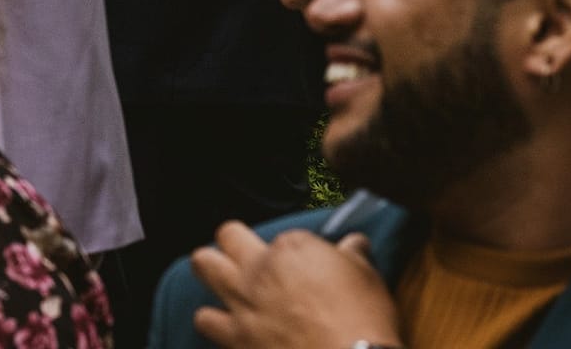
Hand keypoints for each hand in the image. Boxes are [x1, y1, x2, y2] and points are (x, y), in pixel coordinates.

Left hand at [191, 223, 399, 348]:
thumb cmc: (363, 323)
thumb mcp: (368, 280)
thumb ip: (354, 257)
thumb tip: (355, 244)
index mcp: (293, 248)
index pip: (283, 236)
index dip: (294, 253)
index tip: (305, 268)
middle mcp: (260, 268)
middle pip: (227, 234)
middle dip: (234, 243)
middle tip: (248, 260)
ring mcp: (242, 300)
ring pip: (203, 265)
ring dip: (214, 274)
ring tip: (230, 287)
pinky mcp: (233, 335)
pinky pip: (203, 319)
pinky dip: (213, 322)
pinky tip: (227, 328)